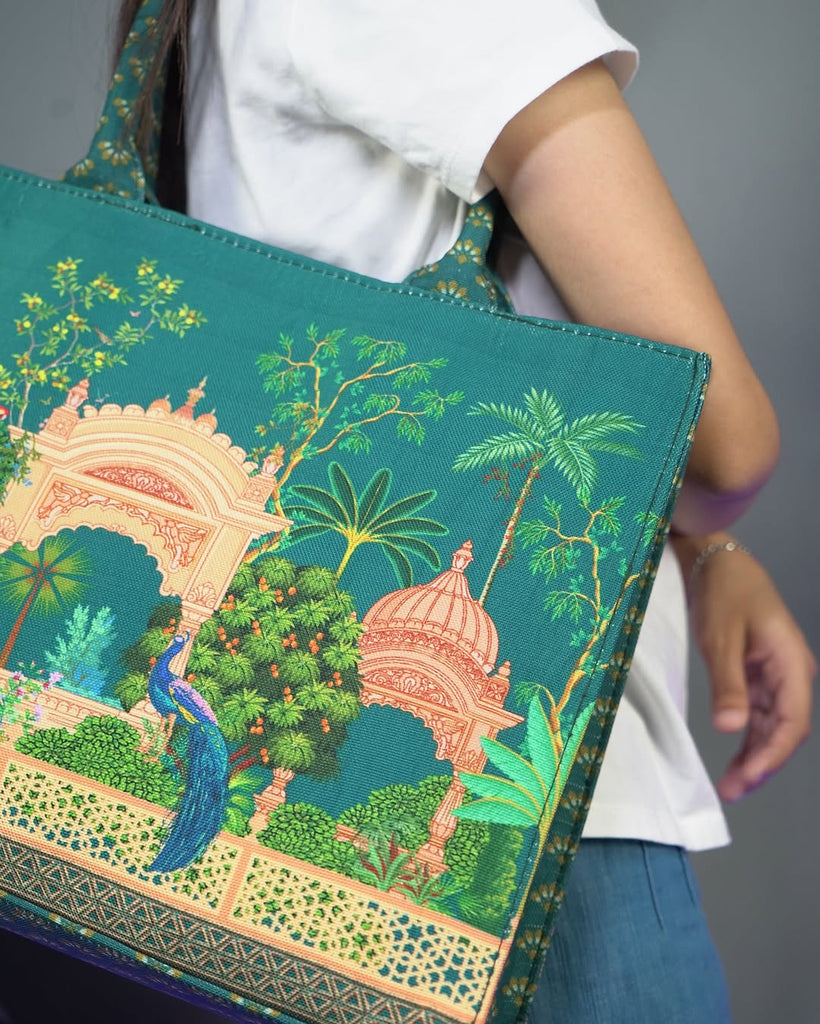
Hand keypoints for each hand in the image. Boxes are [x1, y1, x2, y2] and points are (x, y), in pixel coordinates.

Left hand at [672, 532, 815, 800]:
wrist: (715, 559)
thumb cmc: (723, 592)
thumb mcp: (720, 638)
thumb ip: (728, 684)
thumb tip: (731, 728)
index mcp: (791, 663)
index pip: (792, 722)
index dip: (773, 755)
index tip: (748, 778)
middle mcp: (791, 671)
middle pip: (786, 729)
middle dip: (762, 763)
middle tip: (732, 790)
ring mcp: (777, 672)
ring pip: (773, 724)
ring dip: (756, 753)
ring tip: (731, 783)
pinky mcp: (759, 671)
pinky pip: (760, 711)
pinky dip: (749, 734)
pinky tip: (737, 754)